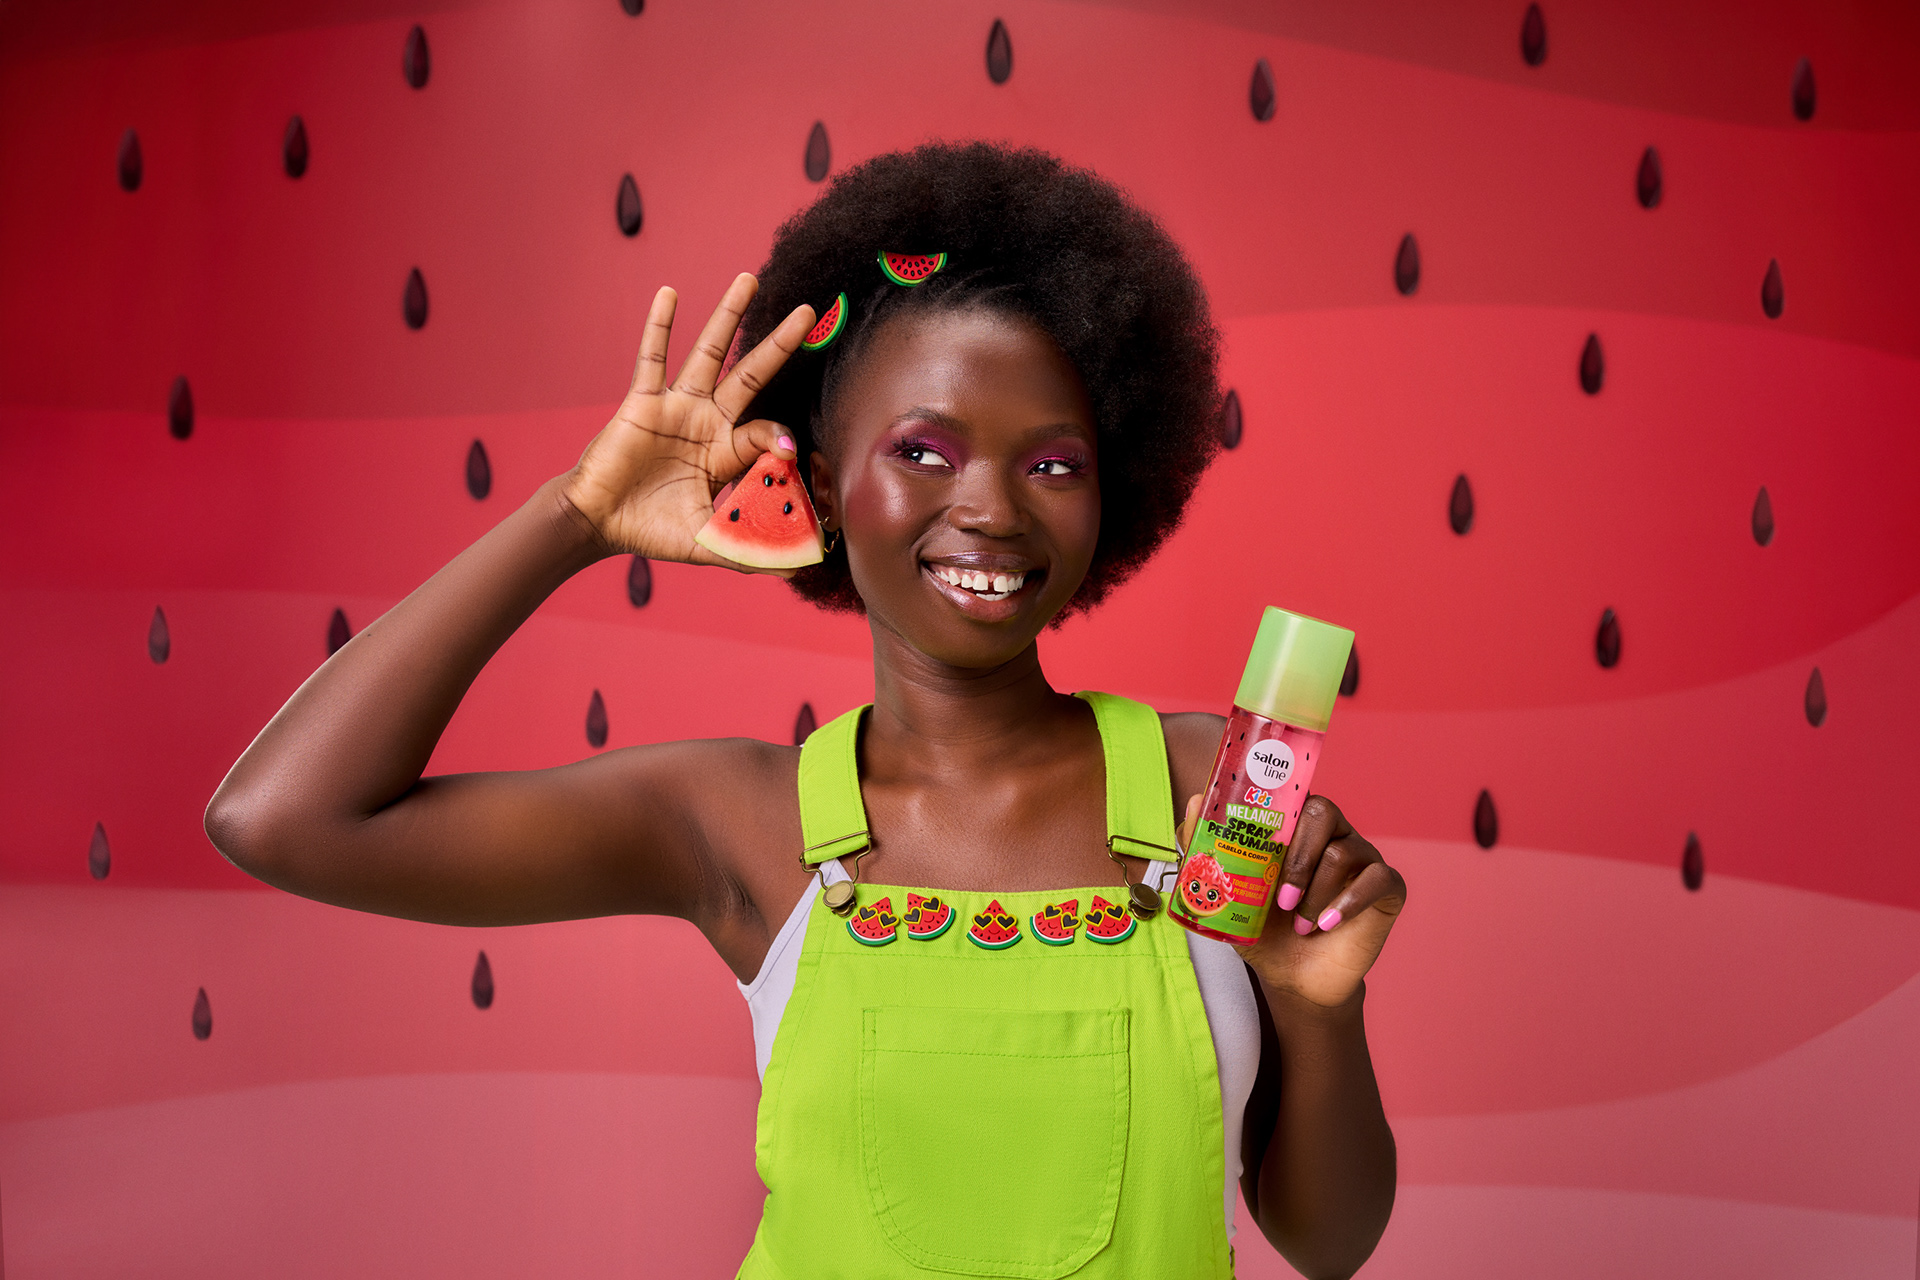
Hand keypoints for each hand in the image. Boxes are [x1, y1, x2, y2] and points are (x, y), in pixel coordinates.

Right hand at [560, 273, 816, 572]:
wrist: (598, 523)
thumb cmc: (650, 531)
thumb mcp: (709, 544)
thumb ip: (752, 550)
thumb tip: (802, 565)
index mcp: (726, 452)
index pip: (765, 433)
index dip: (780, 439)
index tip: (790, 451)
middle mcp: (707, 421)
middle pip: (751, 374)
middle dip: (779, 344)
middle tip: (808, 311)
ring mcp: (676, 406)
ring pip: (709, 353)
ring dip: (728, 316)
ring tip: (749, 279)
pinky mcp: (642, 400)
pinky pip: (653, 357)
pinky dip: (659, 326)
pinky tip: (670, 294)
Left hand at [1177, 793, 1405, 1008]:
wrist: (1295, 979)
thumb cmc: (1264, 930)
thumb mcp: (1226, 894)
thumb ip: (1205, 849)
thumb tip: (1193, 801)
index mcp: (1296, 828)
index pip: (1293, 792)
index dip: (1282, 797)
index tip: (1263, 820)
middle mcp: (1333, 834)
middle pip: (1321, 811)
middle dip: (1296, 857)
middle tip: (1280, 901)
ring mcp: (1363, 858)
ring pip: (1343, 852)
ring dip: (1315, 893)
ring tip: (1301, 924)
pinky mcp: (1387, 887)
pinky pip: (1378, 878)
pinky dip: (1349, 902)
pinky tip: (1328, 924)